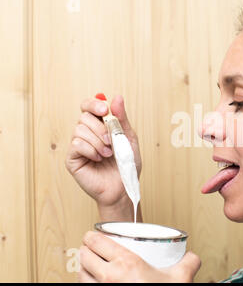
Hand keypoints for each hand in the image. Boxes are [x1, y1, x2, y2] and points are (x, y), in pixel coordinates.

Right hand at [65, 95, 141, 219]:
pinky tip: (98, 159)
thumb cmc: (126, 165)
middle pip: (84, 116)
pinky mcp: (72, 158)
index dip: (94, 104)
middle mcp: (86, 134)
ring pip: (79, 129)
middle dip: (100, 128)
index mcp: (99, 126)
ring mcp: (78, 146)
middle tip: (111, 141)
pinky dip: (91, 150)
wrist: (122, 188)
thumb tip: (116, 97)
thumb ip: (122, 119)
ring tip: (108, 154)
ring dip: (98, 141)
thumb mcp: (129, 138)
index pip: (88, 106)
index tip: (104, 109)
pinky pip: (76, 144)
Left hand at [79, 231, 200, 282]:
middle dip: (85, 249)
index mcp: (126, 264)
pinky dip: (85, 282)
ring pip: (80, 274)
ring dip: (83, 266)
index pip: (98, 243)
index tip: (93, 234)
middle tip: (91, 246)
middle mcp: (109, 278)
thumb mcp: (180, 279)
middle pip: (84, 256)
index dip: (91, 236)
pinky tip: (92, 281)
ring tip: (89, 262)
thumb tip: (191, 256)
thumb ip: (188, 262)